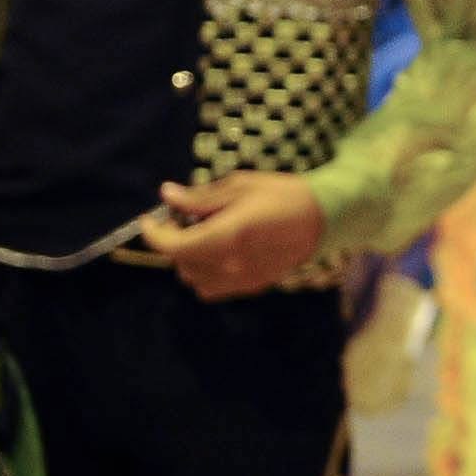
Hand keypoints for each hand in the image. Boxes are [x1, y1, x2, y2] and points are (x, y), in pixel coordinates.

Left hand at [138, 173, 326, 300]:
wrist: (325, 218)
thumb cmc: (284, 194)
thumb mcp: (241, 186)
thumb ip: (201, 197)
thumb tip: (167, 195)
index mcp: (226, 235)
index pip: (171, 246)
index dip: (153, 233)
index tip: (150, 219)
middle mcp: (230, 263)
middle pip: (180, 263)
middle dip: (175, 242)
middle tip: (188, 220)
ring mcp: (242, 279)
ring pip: (194, 280)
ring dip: (190, 260)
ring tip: (205, 238)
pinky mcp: (252, 286)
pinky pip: (213, 289)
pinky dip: (206, 275)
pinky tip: (220, 255)